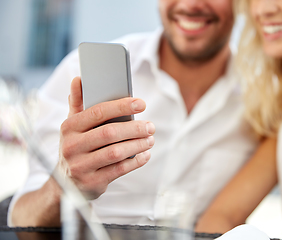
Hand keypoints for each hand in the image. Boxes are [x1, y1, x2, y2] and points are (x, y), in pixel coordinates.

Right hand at [57, 76, 154, 198]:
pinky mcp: (92, 182)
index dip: (121, 106)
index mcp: (69, 127)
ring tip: (150, 139)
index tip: (141, 103)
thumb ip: (77, 103)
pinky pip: (119, 169)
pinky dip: (136, 161)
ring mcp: (81, 166)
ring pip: (115, 152)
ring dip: (138, 144)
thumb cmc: (76, 147)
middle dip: (134, 128)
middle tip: (150, 126)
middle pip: (109, 133)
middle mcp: (72, 146)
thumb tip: (78, 79)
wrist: (66, 184)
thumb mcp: (72, 126)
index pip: (98, 112)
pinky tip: (145, 155)